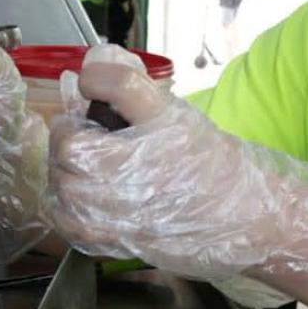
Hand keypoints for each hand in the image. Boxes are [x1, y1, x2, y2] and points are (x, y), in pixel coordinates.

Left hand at [46, 46, 307, 280]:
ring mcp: (129, 209)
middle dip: (71, 131)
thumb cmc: (210, 164)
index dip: (96, 77)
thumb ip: (127, 86)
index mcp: (165, 124)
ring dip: (64, 168)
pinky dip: (66, 205)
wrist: (243, 219)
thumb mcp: (176, 114)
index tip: (92, 81)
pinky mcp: (121, 240)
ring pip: (64, 183)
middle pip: (71, 142)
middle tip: (87, 131)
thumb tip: (85, 68)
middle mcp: (145, 166)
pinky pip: (69, 221)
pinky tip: (82, 196)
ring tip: (85, 164)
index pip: (119, 85)